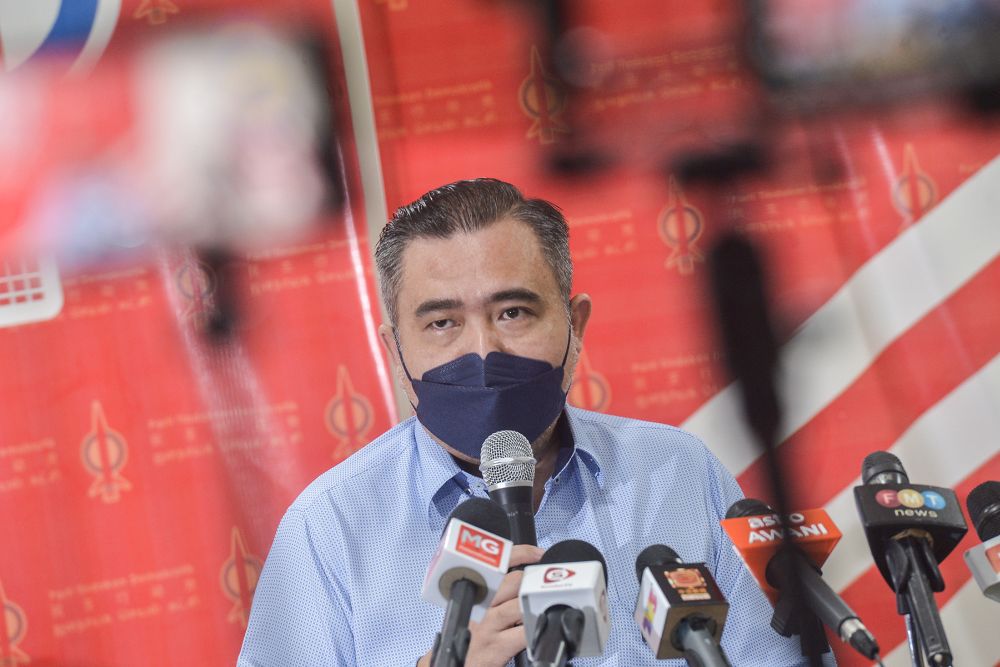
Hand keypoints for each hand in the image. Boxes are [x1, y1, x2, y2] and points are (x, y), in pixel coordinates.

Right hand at [463, 545, 544, 666]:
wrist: (456, 663)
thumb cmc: (472, 636)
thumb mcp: (478, 608)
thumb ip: (498, 591)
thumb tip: (526, 577)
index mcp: (478, 590)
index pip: (499, 561)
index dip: (523, 553)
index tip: (540, 553)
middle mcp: (481, 604)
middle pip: (513, 581)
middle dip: (534, 582)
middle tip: (546, 586)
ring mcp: (488, 625)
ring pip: (518, 604)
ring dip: (535, 604)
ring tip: (544, 605)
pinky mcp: (496, 646)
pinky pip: (523, 633)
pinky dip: (536, 628)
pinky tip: (541, 628)